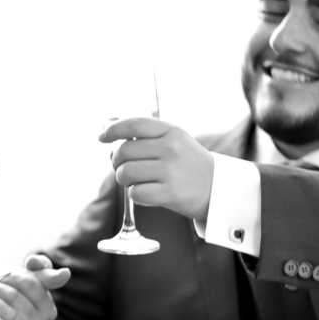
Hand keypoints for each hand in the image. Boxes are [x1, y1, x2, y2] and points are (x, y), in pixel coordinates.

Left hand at [99, 117, 214, 220]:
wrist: (217, 189)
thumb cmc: (187, 164)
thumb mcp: (174, 140)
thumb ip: (146, 135)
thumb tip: (108, 134)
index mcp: (171, 131)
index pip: (134, 124)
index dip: (113, 130)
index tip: (101, 137)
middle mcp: (171, 148)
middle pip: (123, 152)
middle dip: (116, 162)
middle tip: (122, 167)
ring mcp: (171, 171)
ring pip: (125, 173)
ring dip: (124, 180)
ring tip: (136, 181)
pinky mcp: (170, 193)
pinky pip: (135, 193)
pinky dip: (135, 195)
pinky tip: (147, 193)